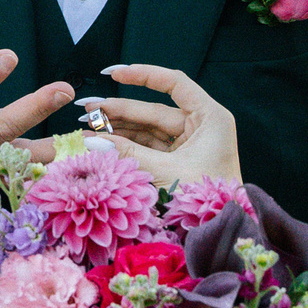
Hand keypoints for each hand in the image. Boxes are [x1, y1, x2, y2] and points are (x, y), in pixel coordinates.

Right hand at [76, 63, 242, 187]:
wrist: (222, 234)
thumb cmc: (204, 202)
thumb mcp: (164, 173)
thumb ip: (127, 154)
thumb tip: (89, 141)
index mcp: (211, 118)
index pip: (174, 84)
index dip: (143, 75)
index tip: (113, 73)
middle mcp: (202, 126)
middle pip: (154, 110)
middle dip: (119, 110)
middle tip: (86, 109)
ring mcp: (191, 144)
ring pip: (148, 130)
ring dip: (118, 129)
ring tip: (87, 127)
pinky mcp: (181, 161)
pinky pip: (150, 147)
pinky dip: (127, 146)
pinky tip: (102, 143)